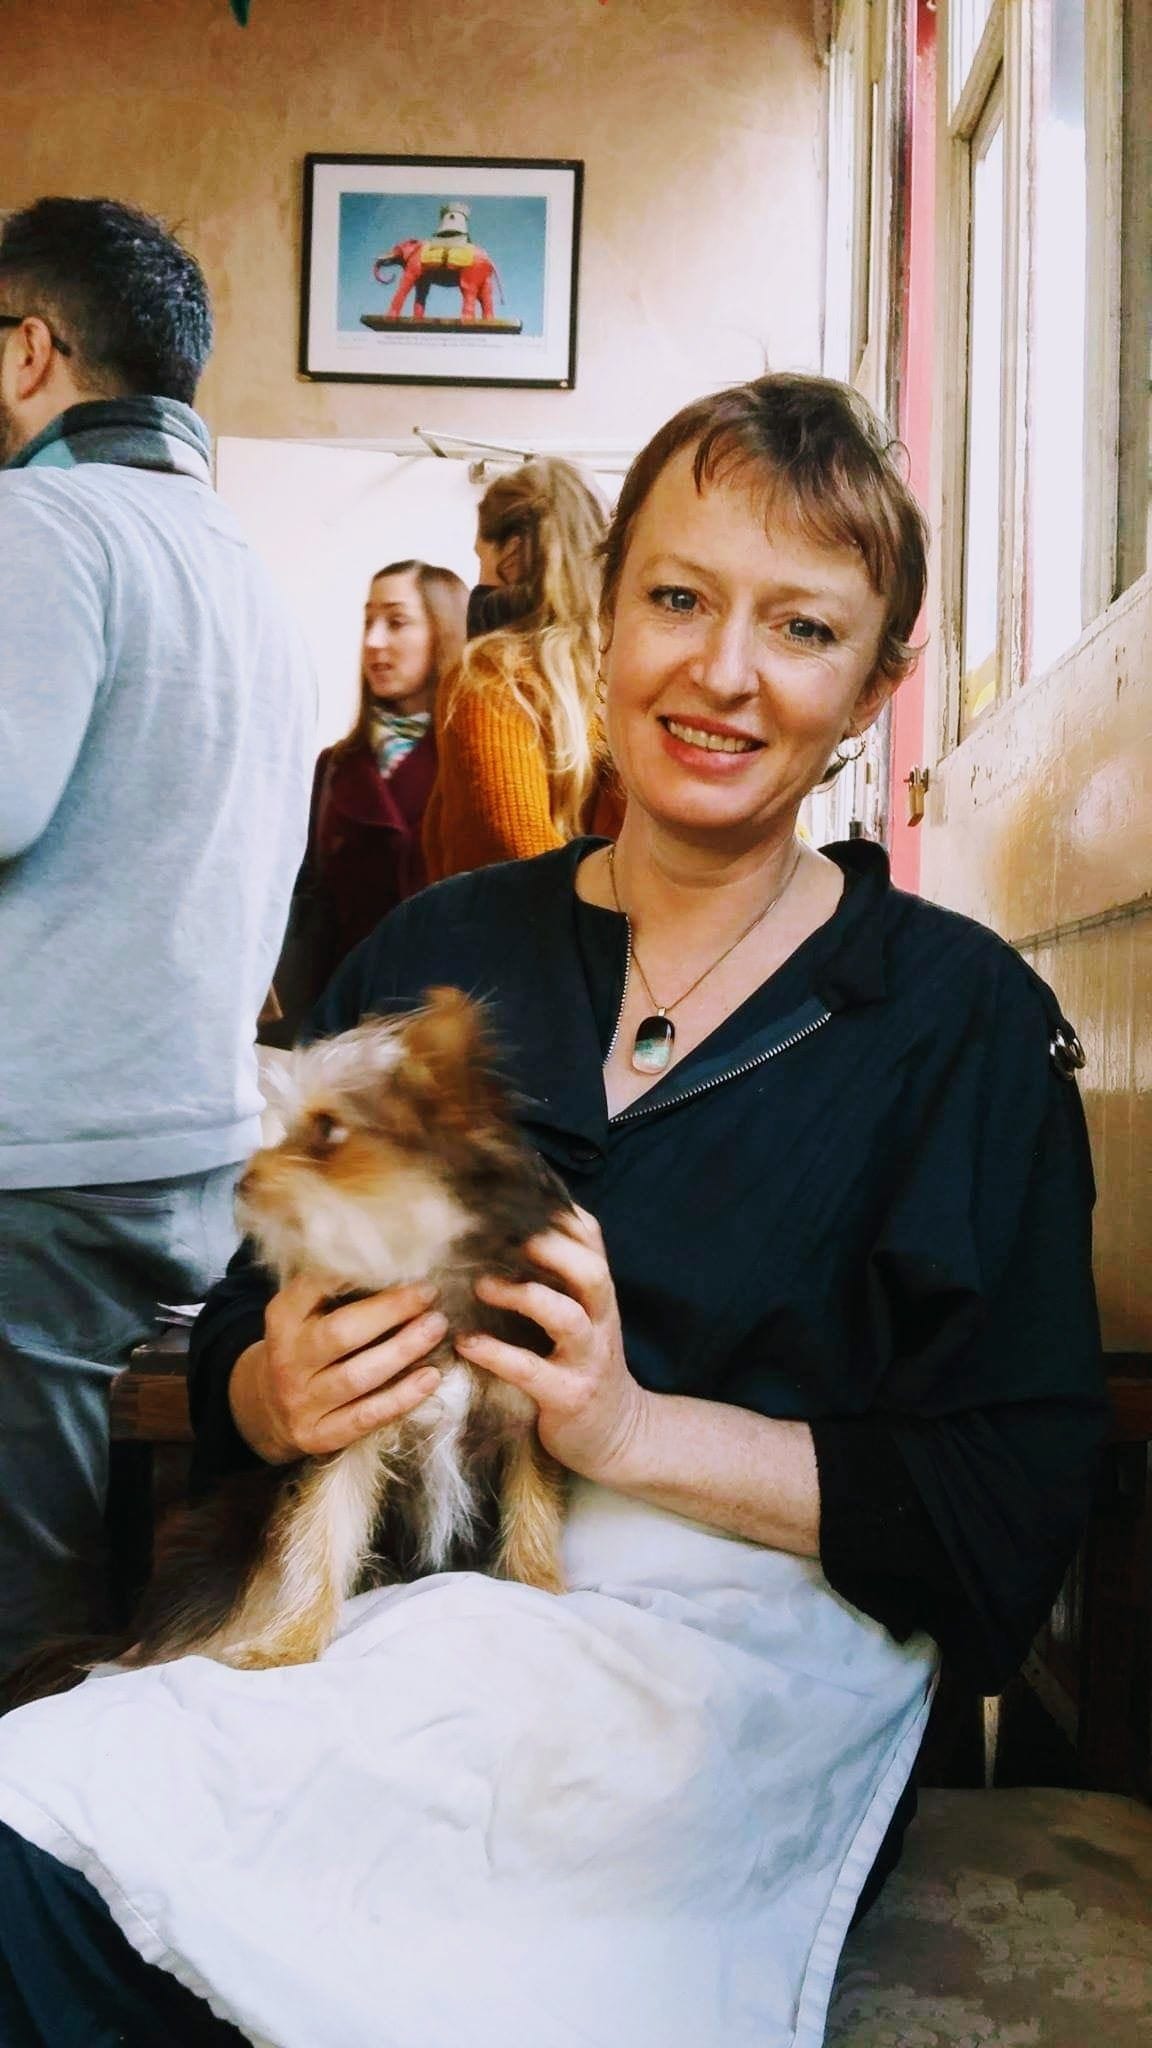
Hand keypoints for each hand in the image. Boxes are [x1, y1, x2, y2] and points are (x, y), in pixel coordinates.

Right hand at [229, 1277, 447, 1463]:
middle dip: (390, 1311)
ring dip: (403, 1350)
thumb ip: (337, 1289)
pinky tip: (431, 1377)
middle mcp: (287, 1360)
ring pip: (357, 1377)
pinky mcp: (318, 1435)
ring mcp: (301, 1402)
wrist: (267, 1407)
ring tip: (436, 1327)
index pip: (313, 1288)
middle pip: (341, 1333)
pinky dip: (402, 1398)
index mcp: (282, 1318)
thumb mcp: (304, 1311)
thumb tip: (397, 1261)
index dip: (354, 1273)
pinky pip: (365, 1417)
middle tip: (429, 1292)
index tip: (397, 1259)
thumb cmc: (304, 1345)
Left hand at [456, 1207, 653, 1485]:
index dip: (556, 1211)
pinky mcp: (569, 1396)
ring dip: (523, 1295)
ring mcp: (587, 1358)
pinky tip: (466, 1344)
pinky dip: (497, 1354)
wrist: (618, 1433)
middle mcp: (599, 1319)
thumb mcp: (581, 1312)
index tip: (513, 1192)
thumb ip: (557, 1274)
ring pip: (566, 1317)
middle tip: (502, 1236)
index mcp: (597, 1292)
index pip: (590, 1236)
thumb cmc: (582, 1362)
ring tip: (481, 1286)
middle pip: (591, 1271)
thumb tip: (507, 1223)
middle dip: (550, 1248)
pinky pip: (532, 1371)